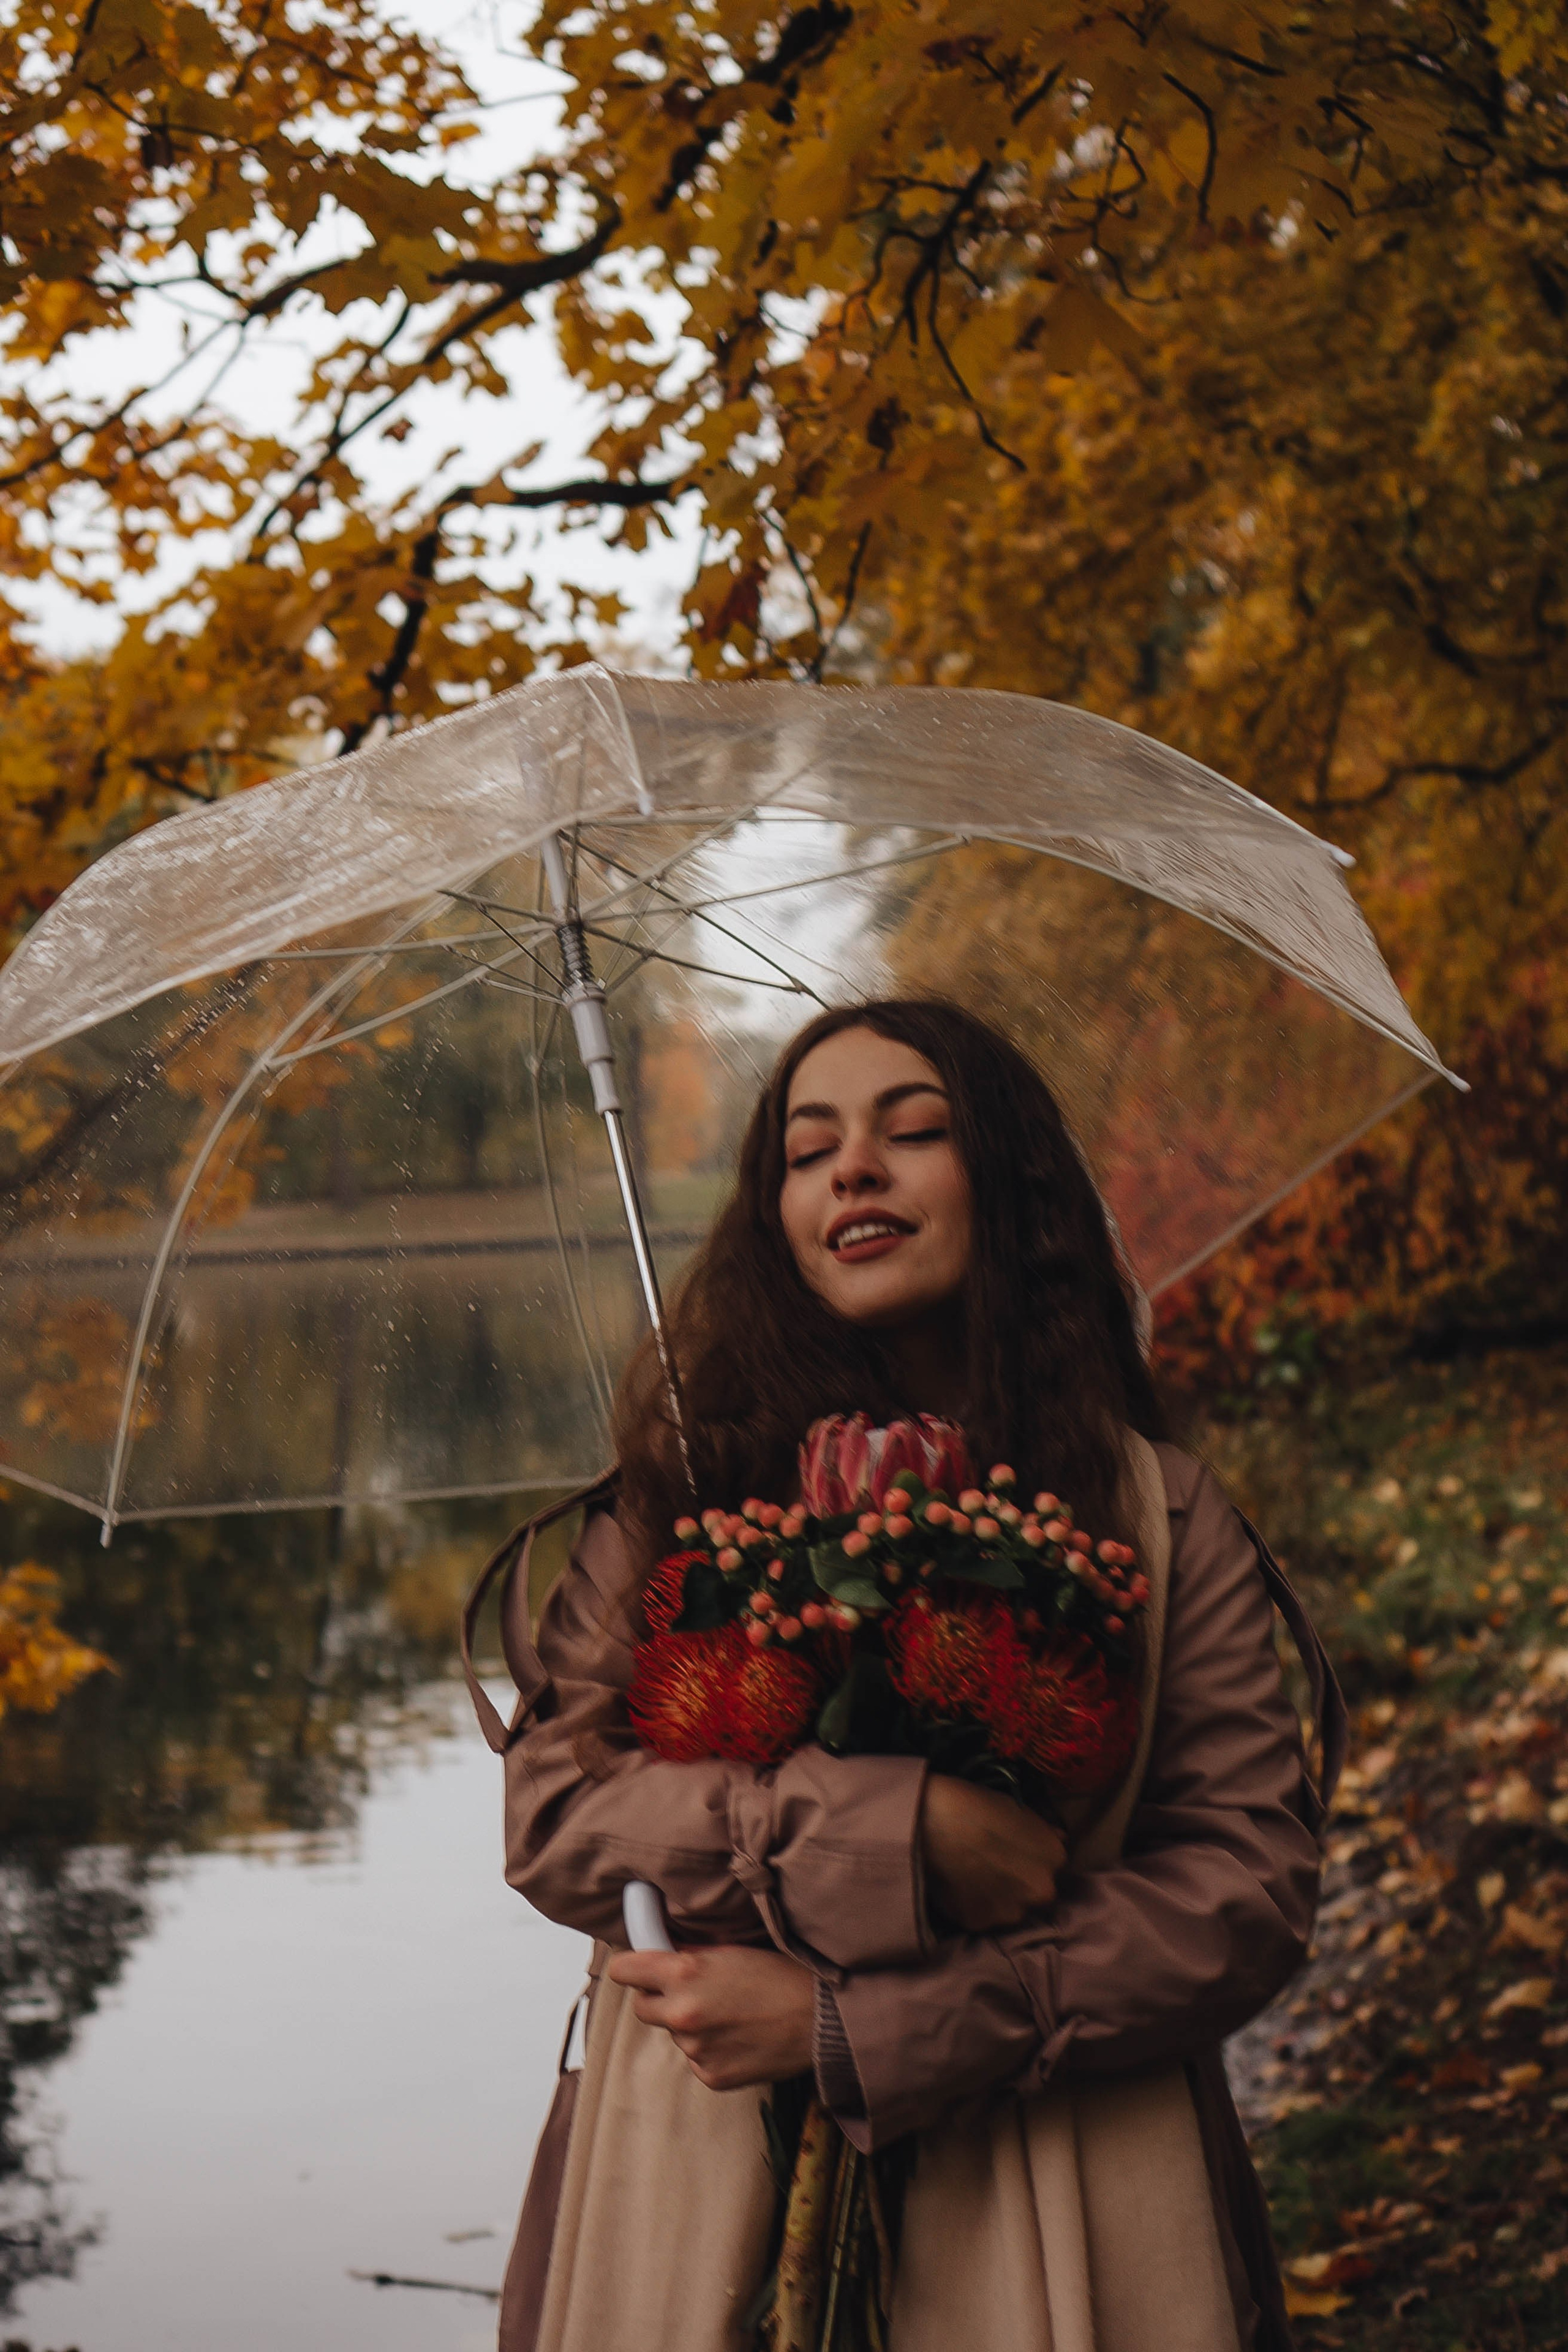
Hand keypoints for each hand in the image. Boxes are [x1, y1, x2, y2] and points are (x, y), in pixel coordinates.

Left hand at [606, 1943, 815, 2090]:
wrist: (821, 2021)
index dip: (631, 1967)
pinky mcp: (711, 2076)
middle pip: (642, 2008)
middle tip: (691, 1992)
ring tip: (731, 2016)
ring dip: (691, 2026)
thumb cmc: (781, 1976)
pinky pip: (697, 2059)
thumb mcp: (732, 1951)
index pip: (624, 1970)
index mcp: (684, 1973)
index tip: (639, 1969)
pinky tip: (740, 2038)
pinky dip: (711, 2049)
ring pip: (674, 2035)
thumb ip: (691, 1954)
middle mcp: (682, 2014)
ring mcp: (695, 2049)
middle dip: (659, 1999)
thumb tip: (664, 1953)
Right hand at [919, 1774, 1066, 1932]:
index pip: (1051, 1865)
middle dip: (1019, 1883)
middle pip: (1034, 1891)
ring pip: (1009, 1909)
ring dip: (998, 1898)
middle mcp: (1041, 1891)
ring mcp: (1011, 1912)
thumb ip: (1043, 1832)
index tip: (1013, 1852)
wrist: (931, 1823)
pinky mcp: (980, 1924)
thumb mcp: (1018, 1808)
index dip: (1031, 1858)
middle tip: (993, 1866)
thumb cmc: (975, 1804)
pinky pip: (981, 1916)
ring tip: (972, 1877)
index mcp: (1054, 1858)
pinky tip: (958, 1887)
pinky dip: (973, 1905)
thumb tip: (1056, 1838)